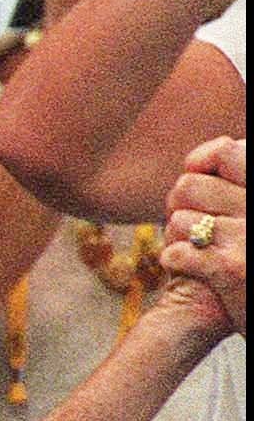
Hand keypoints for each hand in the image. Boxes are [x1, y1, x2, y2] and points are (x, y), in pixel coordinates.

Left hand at [161, 135, 244, 336]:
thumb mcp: (253, 211)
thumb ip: (240, 186)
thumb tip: (214, 151)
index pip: (227, 152)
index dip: (202, 161)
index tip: (199, 175)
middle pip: (188, 186)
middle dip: (179, 204)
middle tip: (190, 221)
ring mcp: (248, 238)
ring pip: (179, 220)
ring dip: (178, 236)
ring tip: (198, 249)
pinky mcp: (231, 269)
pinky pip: (176, 252)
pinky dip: (174, 260)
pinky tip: (189, 268)